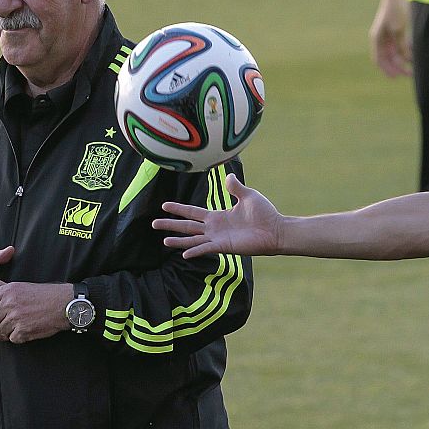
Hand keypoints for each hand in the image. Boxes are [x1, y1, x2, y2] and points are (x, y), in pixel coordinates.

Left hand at [0, 282, 74, 343]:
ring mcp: (15, 318)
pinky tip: (27, 329)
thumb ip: (2, 295)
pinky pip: (12, 338)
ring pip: (0, 330)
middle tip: (4, 323)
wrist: (62, 304)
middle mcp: (9, 304)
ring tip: (19, 324)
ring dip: (7, 330)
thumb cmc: (42, 295)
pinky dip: (18, 336)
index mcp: (6, 291)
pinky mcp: (23, 330)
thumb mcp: (20, 287)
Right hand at [154, 174, 281, 259]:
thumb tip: (227, 176)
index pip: (192, 212)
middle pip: (186, 226)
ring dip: (178, 241)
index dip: (178, 208)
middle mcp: (213, 228)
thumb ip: (235, 187)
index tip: (164, 205)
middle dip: (170, 224)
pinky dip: (195, 251)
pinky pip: (206, 249)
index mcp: (217, 216)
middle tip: (153, 224)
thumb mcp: (248, 195)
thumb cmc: (264, 213)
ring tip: (163, 241)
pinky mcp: (224, 247)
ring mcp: (218, 239)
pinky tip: (184, 253)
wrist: (276, 229)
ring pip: (192, 240)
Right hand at [369, 0, 412, 77]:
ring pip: (395, 54)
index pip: (379, 59)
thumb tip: (407, 60)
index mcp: (377, 39)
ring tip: (414, 66)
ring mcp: (388, 36)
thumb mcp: (398, 30)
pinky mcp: (396, 32)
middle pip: (388, 59)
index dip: (386, 70)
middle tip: (410, 74)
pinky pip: (401, 46)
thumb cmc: (395, 11)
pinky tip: (414, 54)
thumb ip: (401, 45)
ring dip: (404, 60)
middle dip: (398, 67)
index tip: (396, 77)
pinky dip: (407, 51)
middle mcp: (381, 39)